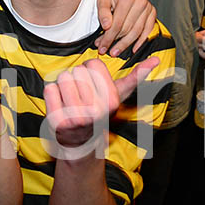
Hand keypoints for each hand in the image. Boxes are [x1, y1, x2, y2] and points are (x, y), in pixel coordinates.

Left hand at [43, 57, 158, 149]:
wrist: (80, 143)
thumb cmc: (99, 111)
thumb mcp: (118, 96)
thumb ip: (136, 77)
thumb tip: (155, 60)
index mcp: (112, 101)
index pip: (94, 64)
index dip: (91, 71)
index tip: (93, 86)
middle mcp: (96, 110)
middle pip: (77, 70)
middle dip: (77, 79)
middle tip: (80, 96)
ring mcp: (75, 117)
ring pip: (63, 77)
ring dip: (63, 85)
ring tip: (70, 99)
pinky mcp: (57, 122)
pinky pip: (49, 89)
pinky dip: (52, 94)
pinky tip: (60, 105)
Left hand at [95, 0, 156, 55]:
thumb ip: (103, 13)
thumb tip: (106, 27)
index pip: (117, 24)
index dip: (108, 38)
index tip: (102, 46)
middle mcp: (140, 2)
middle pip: (127, 29)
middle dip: (115, 42)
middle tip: (106, 50)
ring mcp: (148, 7)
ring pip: (137, 32)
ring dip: (126, 44)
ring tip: (116, 51)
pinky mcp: (152, 12)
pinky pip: (148, 30)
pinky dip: (141, 41)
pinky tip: (133, 49)